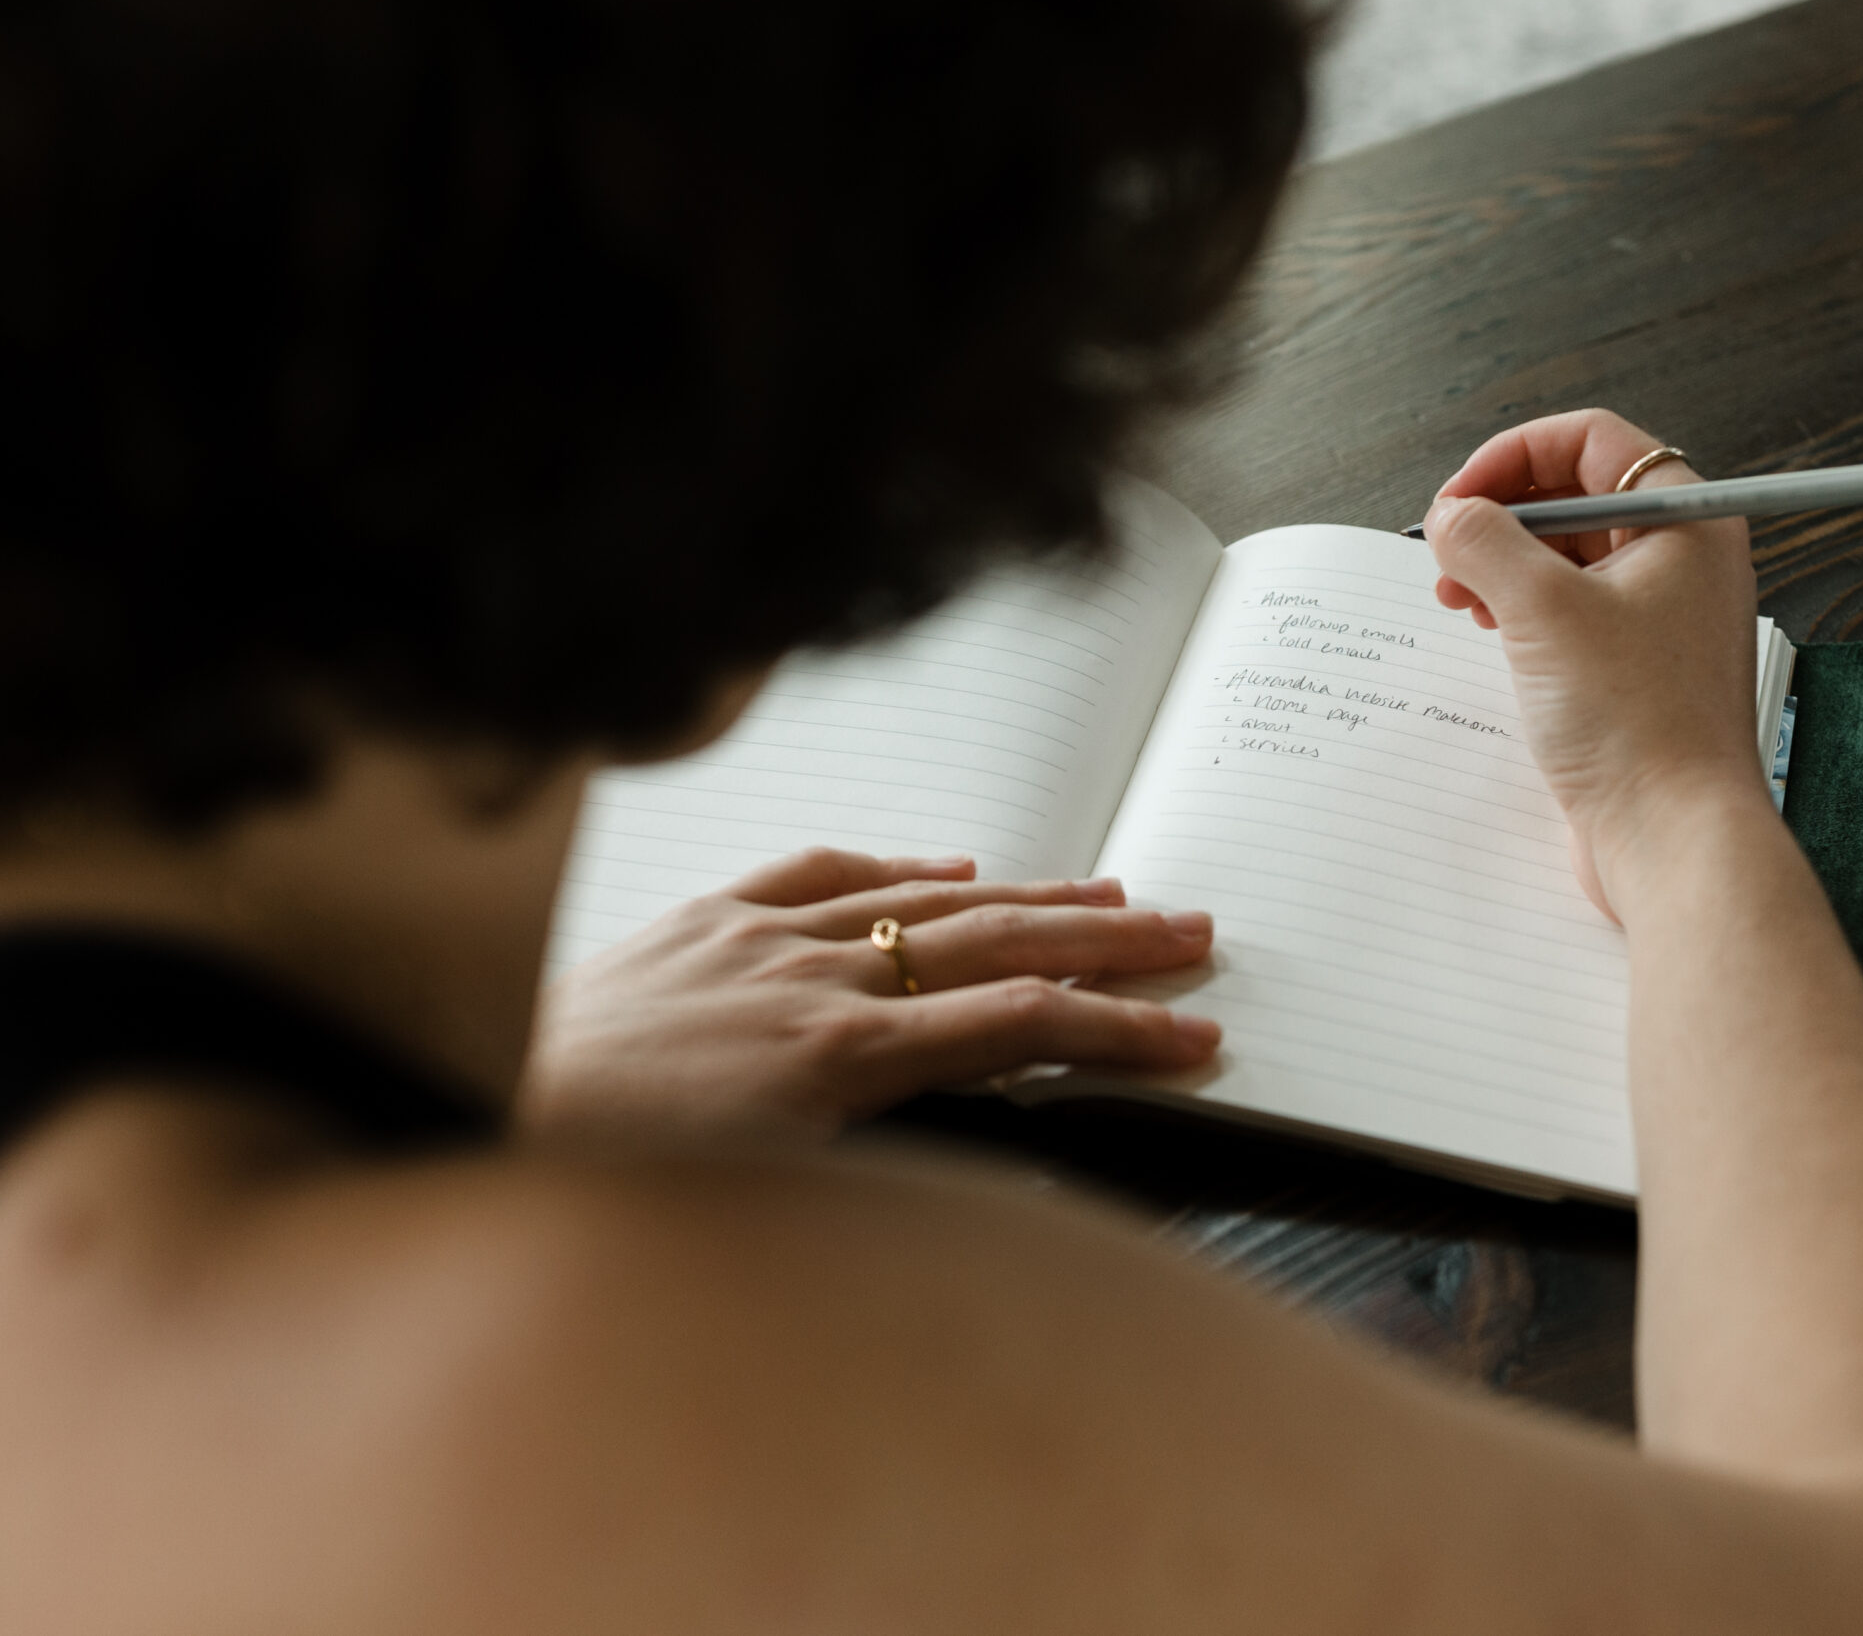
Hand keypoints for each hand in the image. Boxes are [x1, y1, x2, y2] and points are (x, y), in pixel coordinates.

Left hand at [522, 847, 1219, 1140]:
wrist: (457, 1118)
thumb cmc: (597, 1184)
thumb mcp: (760, 1208)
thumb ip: (879, 1164)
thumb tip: (991, 1177)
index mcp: (833, 1060)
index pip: (1019, 1024)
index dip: (1120, 1026)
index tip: (1195, 1033)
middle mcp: (808, 980)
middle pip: (997, 940)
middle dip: (1109, 938)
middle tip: (1195, 931)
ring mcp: (755, 937)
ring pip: (926, 898)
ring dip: (1033, 892)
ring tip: (1117, 890)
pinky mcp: (701, 918)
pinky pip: (824, 872)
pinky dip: (901, 867)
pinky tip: (951, 865)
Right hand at [1425, 408, 1766, 914]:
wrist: (1674, 837)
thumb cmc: (1639, 724)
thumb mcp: (1541, 610)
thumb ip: (1484, 541)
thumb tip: (1450, 514)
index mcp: (1686, 521)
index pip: (1591, 441)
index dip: (1513, 456)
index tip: (1458, 497)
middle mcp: (1682, 560)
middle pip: (1575, 497)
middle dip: (1500, 517)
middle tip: (1448, 553)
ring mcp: (1660, 618)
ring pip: (1567, 559)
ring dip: (1504, 567)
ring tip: (1459, 599)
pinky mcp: (1635, 671)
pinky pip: (1570, 615)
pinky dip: (1522, 614)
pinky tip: (1490, 638)